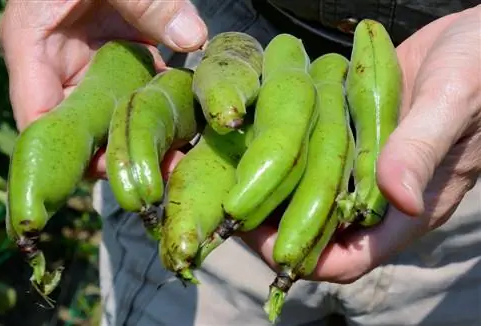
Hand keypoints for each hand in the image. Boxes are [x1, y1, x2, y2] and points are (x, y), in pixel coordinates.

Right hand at [0, 0, 206, 178]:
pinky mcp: (122, 55)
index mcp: (34, 46)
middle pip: (86, 128)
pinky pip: (142, 89)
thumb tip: (192, 37)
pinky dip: (165, 105)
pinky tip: (193, 122)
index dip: (71, 155)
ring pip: (118, 114)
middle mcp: (62, 64)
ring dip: (150, 137)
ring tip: (184, 158)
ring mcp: (94, 63)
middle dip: (123, 153)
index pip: (39, 119)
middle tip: (165, 174)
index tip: (114, 174)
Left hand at [241, 5, 480, 282]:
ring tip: (229, 172)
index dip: (299, 259)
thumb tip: (396, 197)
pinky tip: (255, 137)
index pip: (346, 258)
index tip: (253, 236)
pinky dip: (285, 153)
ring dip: (270, 190)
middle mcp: (378, 195)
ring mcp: (363, 166)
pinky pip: (313, 156)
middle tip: (226, 203)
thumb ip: (421, 147)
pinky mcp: (353, 137)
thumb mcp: (452, 101)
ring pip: (308, 195)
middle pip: (315, 232)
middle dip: (269, 226)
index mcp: (407, 208)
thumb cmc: (480, 66)